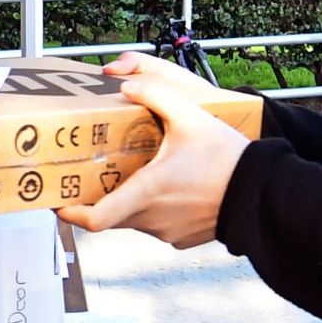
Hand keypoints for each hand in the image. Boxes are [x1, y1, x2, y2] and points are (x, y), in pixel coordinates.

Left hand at [57, 56, 251, 248]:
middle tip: (94, 174)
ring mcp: (168, 232)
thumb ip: (155, 93)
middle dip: (100, 195)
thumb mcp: (191, 116)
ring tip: (140, 172)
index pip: (93, 219)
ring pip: (134, 219)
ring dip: (131, 199)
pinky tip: (170, 186)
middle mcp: (153, 219)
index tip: (56, 201)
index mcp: (147, 193)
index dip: (69, 211)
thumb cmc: (230, 160)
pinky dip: (156, 208)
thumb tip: (125, 83)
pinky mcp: (182, 239)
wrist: (265, 192)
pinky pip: (157, 224)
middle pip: (110, 214)